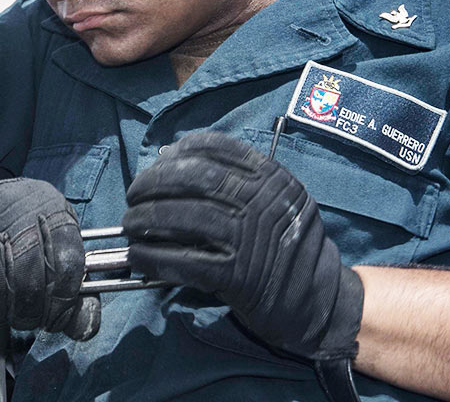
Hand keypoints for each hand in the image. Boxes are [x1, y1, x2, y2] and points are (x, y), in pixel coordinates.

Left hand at [123, 132, 363, 361]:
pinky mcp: (238, 276)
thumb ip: (239, 180)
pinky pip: (184, 261)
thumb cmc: (289, 247)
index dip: (178, 153)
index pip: (215, 149)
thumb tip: (172, 160)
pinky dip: (153, 256)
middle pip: (193, 178)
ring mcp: (250, 238)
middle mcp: (262, 202)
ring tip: (130, 224)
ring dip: (145, 219)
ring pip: (183, 217)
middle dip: (153, 182)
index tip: (159, 162)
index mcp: (271, 178)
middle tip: (134, 195)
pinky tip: (138, 255)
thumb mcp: (279, 200)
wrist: (320, 301)